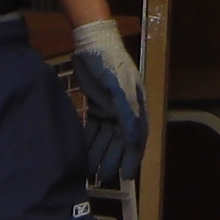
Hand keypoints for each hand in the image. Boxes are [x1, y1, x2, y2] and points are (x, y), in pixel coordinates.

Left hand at [71, 17, 146, 187]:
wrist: (92, 40)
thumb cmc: (108, 61)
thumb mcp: (118, 84)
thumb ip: (127, 110)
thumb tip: (134, 137)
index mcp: (136, 105)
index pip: (136, 137)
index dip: (132, 158)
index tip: (126, 177)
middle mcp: (126, 110)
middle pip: (120, 141)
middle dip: (112, 159)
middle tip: (102, 179)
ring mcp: (111, 108)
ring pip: (106, 137)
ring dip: (99, 153)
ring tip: (90, 172)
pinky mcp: (96, 105)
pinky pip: (94, 128)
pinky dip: (90, 141)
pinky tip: (83, 154)